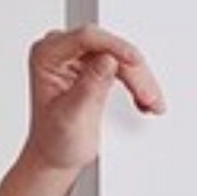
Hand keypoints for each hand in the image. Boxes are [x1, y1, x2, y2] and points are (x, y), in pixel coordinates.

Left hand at [22, 23, 166, 174]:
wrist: (56, 157)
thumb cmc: (53, 141)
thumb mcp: (70, 117)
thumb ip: (88, 87)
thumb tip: (108, 60)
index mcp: (46, 56)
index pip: (86, 38)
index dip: (115, 46)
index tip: (135, 60)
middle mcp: (61, 50)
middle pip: (108, 48)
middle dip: (132, 71)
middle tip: (147, 94)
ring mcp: (79, 57)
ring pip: (120, 57)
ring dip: (139, 79)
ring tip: (150, 102)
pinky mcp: (94, 65)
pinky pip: (123, 66)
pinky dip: (136, 83)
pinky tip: (143, 99)